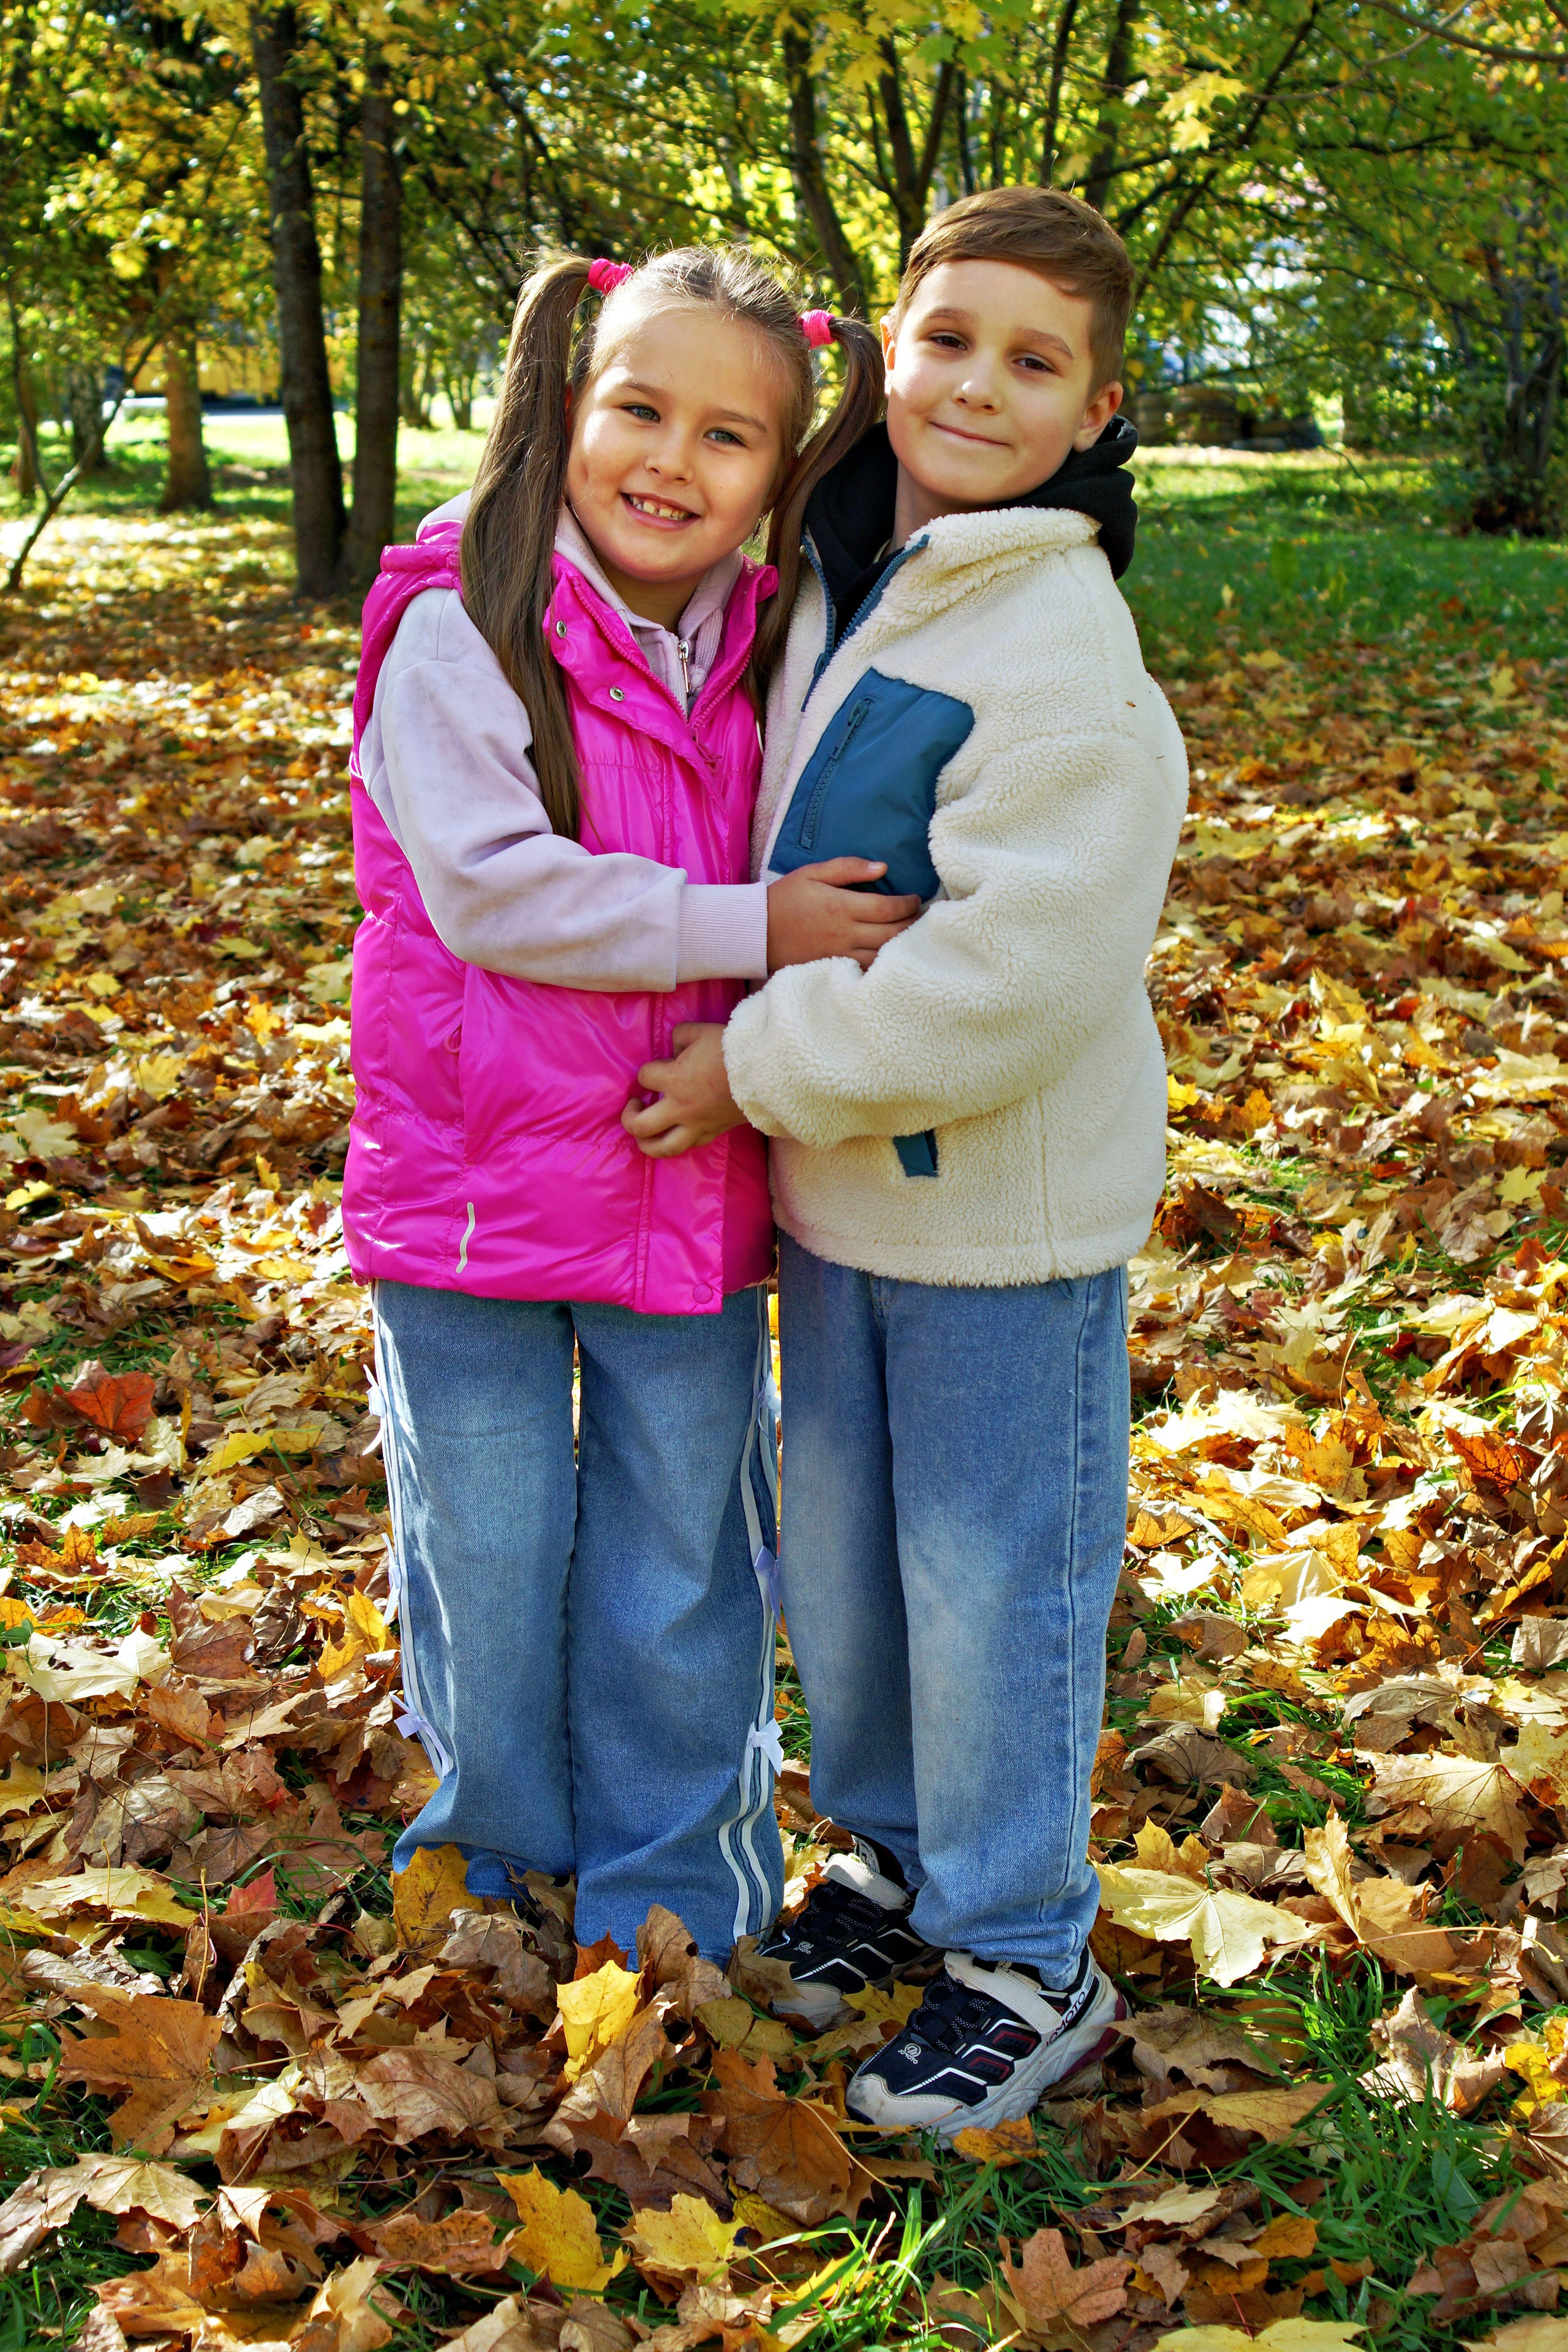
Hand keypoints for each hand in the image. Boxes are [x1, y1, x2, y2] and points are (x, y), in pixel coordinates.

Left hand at [622, 1023, 744, 1158]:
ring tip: (644, 1135)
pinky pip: (689, 1146)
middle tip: (635, 1106)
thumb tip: (676, 1047)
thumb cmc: (731, 1050)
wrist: (766, 1073)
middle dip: (629, 1117)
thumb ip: (680, 1037)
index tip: (660, 1066)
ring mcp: (696, 1125)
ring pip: (662, 1148)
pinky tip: (676, 1133)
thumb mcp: (700, 1031)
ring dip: (646, 1144)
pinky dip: (677, 1141)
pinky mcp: (713, 1132)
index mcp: (673, 1080)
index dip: (648, 1072)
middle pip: (639, 1126)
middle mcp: (679, 1108)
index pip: (644, 1078)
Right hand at [766, 859, 921, 971]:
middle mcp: (845, 933)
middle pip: (892, 934)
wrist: (757, 932)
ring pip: (883, 956)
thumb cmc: (785, 898)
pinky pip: (866, 970)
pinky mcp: (834, 968)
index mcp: (842, 906)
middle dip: (913, 926)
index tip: (916, 900)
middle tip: (923, 920)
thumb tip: (883, 867)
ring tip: (914, 938)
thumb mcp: (813, 874)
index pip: (888, 908)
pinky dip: (883, 965)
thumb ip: (848, 868)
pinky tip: (892, 958)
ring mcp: (840, 954)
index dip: (908, 905)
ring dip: (902, 948)